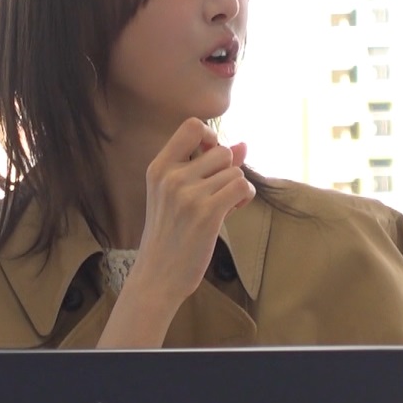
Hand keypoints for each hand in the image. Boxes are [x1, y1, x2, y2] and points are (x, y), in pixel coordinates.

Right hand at [132, 118, 256, 303]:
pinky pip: (242, 187)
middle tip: (217, 194)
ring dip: (237, 188)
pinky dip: (244, 197)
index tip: (211, 156)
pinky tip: (232, 210)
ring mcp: (189, 195)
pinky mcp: (207, 213)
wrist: (158, 276)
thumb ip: (206, 167)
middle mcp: (172, 177)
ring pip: (235, 171)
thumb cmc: (169, 235)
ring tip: (222, 207)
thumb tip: (243, 145)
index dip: (210, 136)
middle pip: (221, 151)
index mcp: (158, 168)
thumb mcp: (176, 195)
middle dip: (227, 171)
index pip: (191, 126)